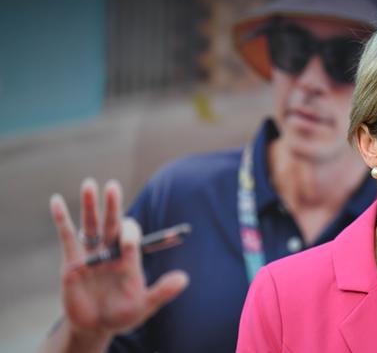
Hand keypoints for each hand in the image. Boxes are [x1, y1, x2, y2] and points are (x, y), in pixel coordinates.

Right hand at [49, 178, 188, 340]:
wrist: (96, 326)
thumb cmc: (123, 314)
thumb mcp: (144, 305)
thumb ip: (162, 292)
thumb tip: (184, 278)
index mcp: (130, 257)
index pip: (132, 237)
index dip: (131, 235)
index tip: (128, 242)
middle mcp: (112, 250)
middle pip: (113, 223)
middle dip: (113, 206)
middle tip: (113, 186)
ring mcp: (92, 253)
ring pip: (91, 224)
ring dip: (89, 205)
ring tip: (90, 184)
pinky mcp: (71, 261)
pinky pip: (66, 236)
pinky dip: (61, 218)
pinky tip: (57, 200)